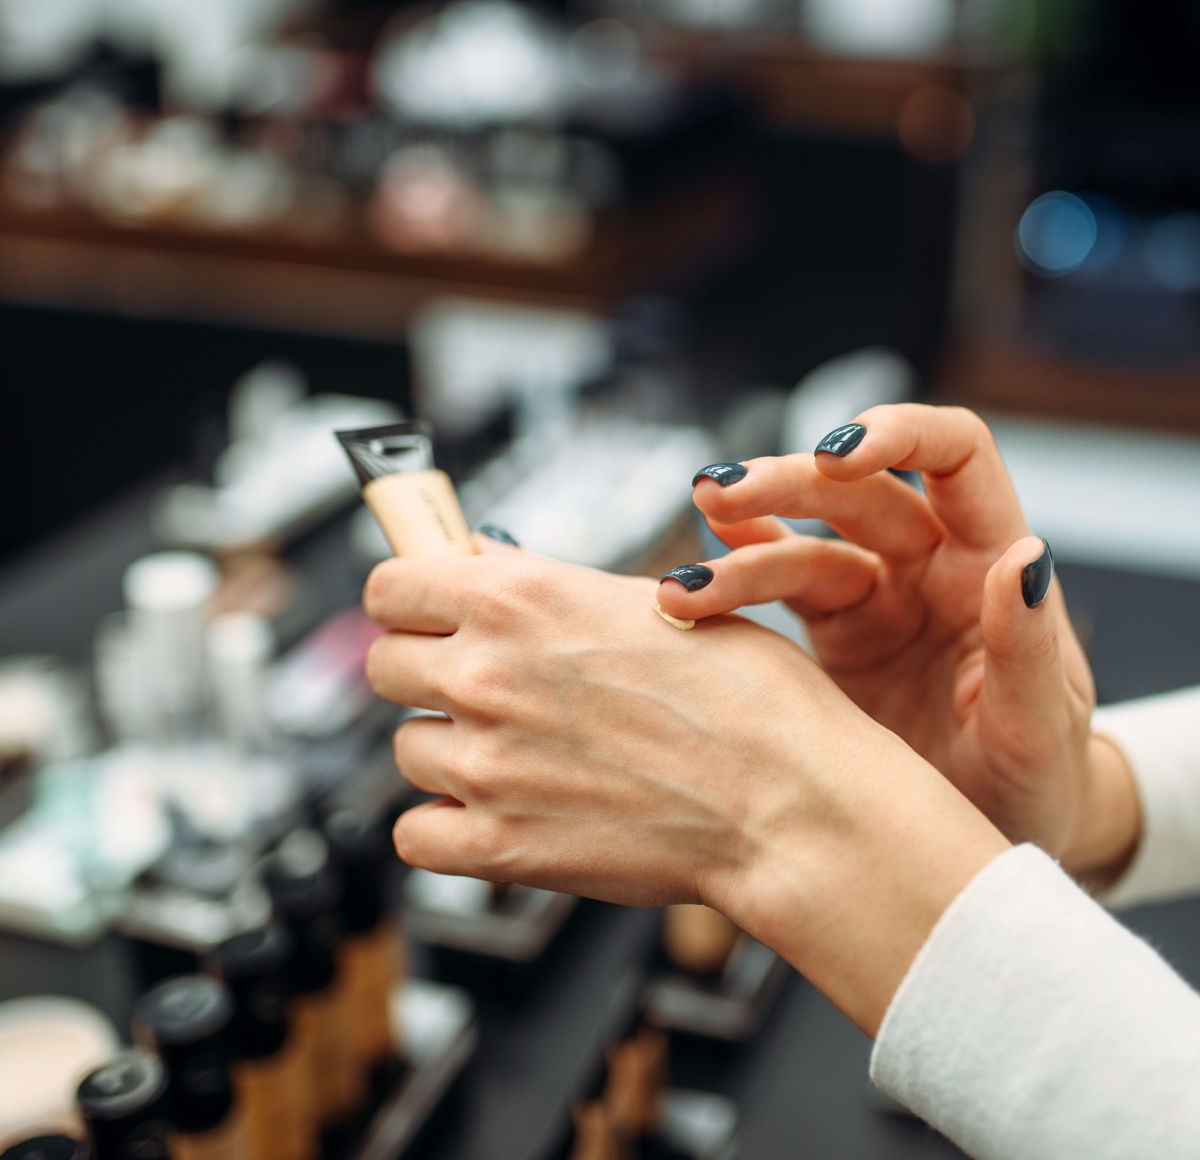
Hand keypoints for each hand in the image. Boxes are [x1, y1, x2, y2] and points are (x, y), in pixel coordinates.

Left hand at [363, 548, 1006, 1031]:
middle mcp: (487, 673)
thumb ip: (545, 583)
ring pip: (404, 748)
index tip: (426, 610)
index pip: (388, 585)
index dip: (409, 597)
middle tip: (483, 682)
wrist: (791, 801)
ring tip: (521, 752)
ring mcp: (486, 765)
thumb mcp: (652, 601)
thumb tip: (478, 563)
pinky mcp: (499, 847)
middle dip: (425, 668)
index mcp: (519, 598)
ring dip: (449, 748)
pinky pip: (416, 834)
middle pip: (383, 664)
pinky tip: (499, 810)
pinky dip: (447, 826)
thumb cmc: (748, 697)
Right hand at [659, 405, 1138, 880]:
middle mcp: (930, 564)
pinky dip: (735, 574)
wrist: (988, 849)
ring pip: (802, 543)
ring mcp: (878, 596)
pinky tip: (691, 576)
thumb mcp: (1040, 731)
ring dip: (739, 547)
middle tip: (716, 496)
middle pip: (855, 492)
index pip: (956, 455)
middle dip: (785, 486)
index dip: (900, 432)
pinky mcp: (836, 633)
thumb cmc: (1033, 784)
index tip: (836, 453)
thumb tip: (1025, 556)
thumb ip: (1026, 651)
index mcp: (989, 564)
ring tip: (679, 587)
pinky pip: (780, 587)